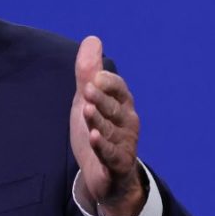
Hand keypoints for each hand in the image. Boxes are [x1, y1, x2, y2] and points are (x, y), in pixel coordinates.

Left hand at [69, 36, 144, 215]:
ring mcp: (124, 144)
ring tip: (87, 109)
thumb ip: (88, 72)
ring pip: (111, 130)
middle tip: (88, 89)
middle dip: (102, 99)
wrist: (105, 177)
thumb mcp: (88, 100)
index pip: (119, 89)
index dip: (108, 83)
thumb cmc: (99, 131)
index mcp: (122, 105)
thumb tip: (92, 39)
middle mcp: (127, 123)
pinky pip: (111, 155)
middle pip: (114, 108)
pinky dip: (103, 146)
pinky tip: (94, 137)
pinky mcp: (116, 165)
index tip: (93, 77)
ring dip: (99, 120)